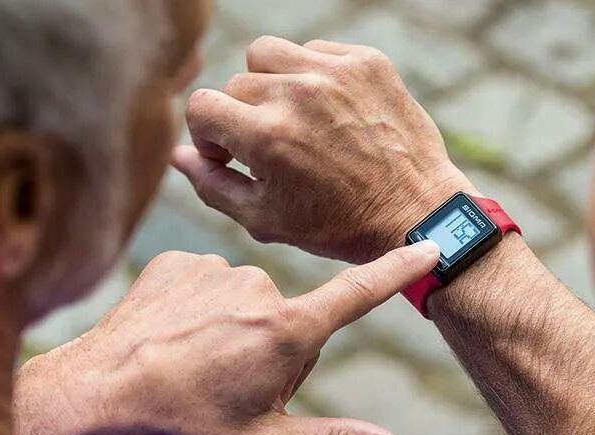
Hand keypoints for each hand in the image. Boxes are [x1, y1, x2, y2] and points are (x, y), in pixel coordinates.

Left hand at [14, 241, 439, 434]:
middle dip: (274, 347)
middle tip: (232, 383)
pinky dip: (196, 308)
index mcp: (286, 331)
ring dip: (233, 328)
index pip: (356, 295)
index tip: (430, 245)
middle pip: (290, 317)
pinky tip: (172, 337)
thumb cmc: (182, 425)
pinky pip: (204, 282)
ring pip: (244, 300)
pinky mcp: (176, 263)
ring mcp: (213, 271)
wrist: (95, 395)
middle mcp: (256, 287)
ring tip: (196, 363)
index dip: (396, 271)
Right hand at [175, 36, 476, 263]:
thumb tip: (177, 155)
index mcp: (266, 136)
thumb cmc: (337, 224)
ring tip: (293, 118)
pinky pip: (314, 50)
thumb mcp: (265, 218)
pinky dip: (311, 75)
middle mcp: (297, 95)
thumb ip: (212, 184)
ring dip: (270, 83)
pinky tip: (327, 111)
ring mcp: (335, 73)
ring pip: (268, 54)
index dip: (208, 134)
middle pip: (235, 83)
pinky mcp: (366, 62)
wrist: (416, 212)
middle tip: (271, 146)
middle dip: (243, 114)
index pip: (201, 106)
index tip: (231, 153)